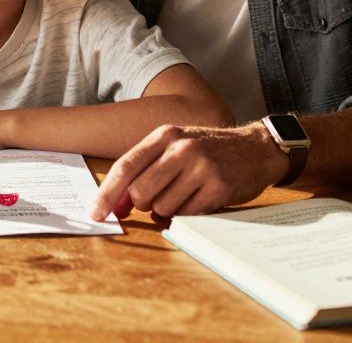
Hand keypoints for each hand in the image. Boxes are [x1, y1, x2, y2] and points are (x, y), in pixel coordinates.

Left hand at [89, 124, 288, 220]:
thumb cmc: (208, 150)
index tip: (96, 214)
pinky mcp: (218, 188)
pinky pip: (187, 215)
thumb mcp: (174, 148)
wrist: (255, 149)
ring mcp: (201, 168)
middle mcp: (181, 149)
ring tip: (186, 193)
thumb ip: (143, 171)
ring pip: (162, 208)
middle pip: (140, 193)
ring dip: (168, 209)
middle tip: (159, 196)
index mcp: (164, 136)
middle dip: (143, 203)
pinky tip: (201, 198)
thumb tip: (115, 204)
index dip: (107, 194)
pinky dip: (188, 213)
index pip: (125, 167)